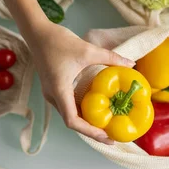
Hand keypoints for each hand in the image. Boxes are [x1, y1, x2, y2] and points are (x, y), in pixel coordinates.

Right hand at [24, 19, 134, 144]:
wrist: (37, 32)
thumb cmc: (58, 41)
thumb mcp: (88, 50)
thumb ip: (111, 58)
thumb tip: (131, 64)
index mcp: (59, 91)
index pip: (72, 121)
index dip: (90, 132)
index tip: (106, 136)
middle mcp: (53, 96)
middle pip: (72, 122)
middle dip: (91, 131)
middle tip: (112, 136)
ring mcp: (51, 93)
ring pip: (69, 115)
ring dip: (86, 123)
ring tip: (106, 127)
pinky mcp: (53, 88)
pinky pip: (68, 106)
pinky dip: (81, 112)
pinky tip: (95, 111)